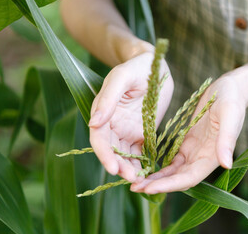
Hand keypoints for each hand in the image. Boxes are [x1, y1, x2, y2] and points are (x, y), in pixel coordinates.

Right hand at [89, 52, 173, 182]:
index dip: (104, 154)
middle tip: (131, 179)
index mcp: (103, 113)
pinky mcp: (142, 133)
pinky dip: (141, 163)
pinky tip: (147, 173)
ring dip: (130, 168)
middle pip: (112, 151)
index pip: (99, 138)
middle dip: (119, 166)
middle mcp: (113, 125)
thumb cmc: (136, 68)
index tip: (113, 168)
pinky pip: (140, 152)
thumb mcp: (121, 78)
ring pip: (125, 155)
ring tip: (140, 180)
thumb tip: (93, 123)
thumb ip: (108, 99)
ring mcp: (127, 130)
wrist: (155, 67)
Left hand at [131, 73, 247, 193]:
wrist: (230, 89)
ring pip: (173, 172)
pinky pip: (171, 159)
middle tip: (134, 187)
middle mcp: (202, 158)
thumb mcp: (230, 115)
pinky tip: (144, 166)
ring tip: (135, 181)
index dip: (170, 185)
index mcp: (213, 156)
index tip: (149, 188)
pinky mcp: (187, 142)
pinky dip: (159, 166)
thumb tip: (226, 164)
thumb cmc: (232, 99)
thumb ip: (227, 140)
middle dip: (157, 185)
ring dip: (155, 178)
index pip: (189, 178)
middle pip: (178, 179)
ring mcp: (194, 151)